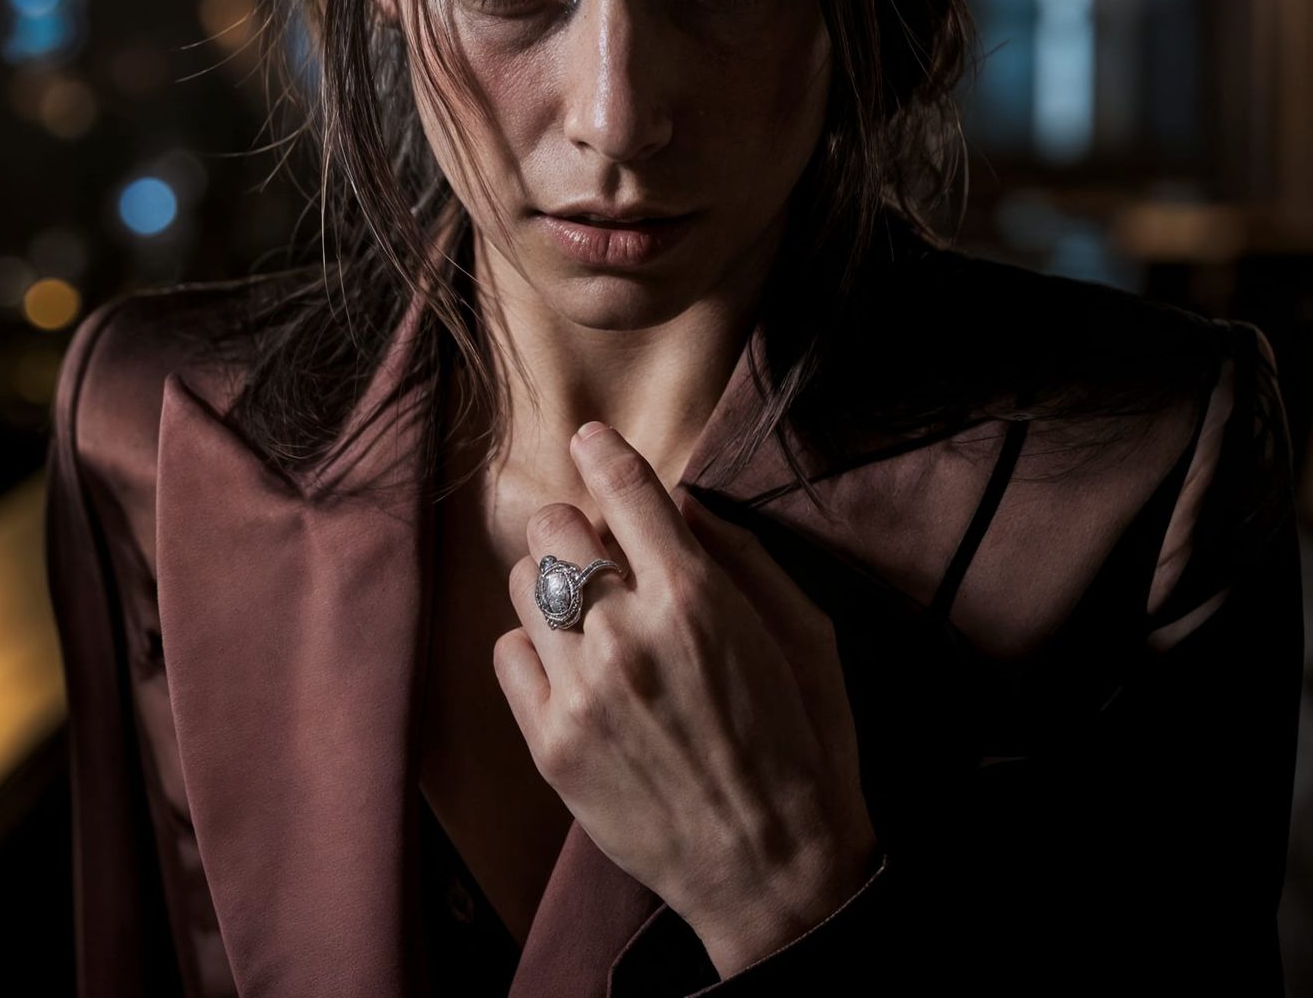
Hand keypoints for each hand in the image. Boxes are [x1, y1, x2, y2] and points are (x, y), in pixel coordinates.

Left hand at [491, 421, 879, 975]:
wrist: (775, 872)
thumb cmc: (805, 743)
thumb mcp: (803, 632)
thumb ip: (741, 554)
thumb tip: (682, 500)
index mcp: (696, 598)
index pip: (625, 488)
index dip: (603, 451)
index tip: (591, 440)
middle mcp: (628, 634)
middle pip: (554, 527)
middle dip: (577, 526)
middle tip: (602, 551)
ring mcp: (581, 692)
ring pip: (522, 585)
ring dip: (553, 586)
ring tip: (591, 618)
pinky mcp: (551, 745)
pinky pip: (507, 654)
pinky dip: (534, 649)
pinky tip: (574, 669)